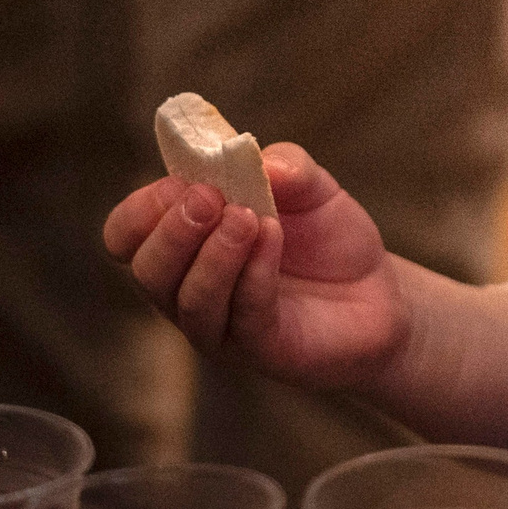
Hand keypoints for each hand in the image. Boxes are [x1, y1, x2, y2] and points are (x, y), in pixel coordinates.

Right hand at [104, 143, 411, 391]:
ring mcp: (221, 324)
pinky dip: (254, 272)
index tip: (184, 181)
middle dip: (173, 230)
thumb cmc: (328, 240)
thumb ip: (287, 165)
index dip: (144, 207)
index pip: (126, 233)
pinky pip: (242, 314)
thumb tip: (261, 160)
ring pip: (188, 299)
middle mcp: (189, 288)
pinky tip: (273, 238)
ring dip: (214, 253)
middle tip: (209, 198)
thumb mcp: (312, 187)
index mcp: (185, 242)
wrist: (380, 294)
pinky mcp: (260, 348)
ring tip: (249, 217)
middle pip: (147, 269)